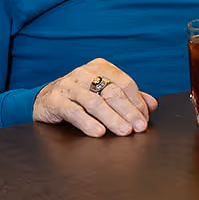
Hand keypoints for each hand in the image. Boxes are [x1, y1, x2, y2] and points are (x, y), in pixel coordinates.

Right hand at [33, 58, 157, 137]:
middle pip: (112, 92)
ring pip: (95, 102)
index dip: (137, 102)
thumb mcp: (104, 92)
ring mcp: (68, 85)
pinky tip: (99, 133)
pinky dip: (88, 123)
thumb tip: (153, 105)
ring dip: (112, 119)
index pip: (125, 83)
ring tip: (124, 131)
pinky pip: (74, 112)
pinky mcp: (56, 100)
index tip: (144, 118)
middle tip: (139, 127)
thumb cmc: (81, 96)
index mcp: (100, 67)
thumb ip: (128, 97)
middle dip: (128, 111)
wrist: (45, 99)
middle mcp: (84, 73)